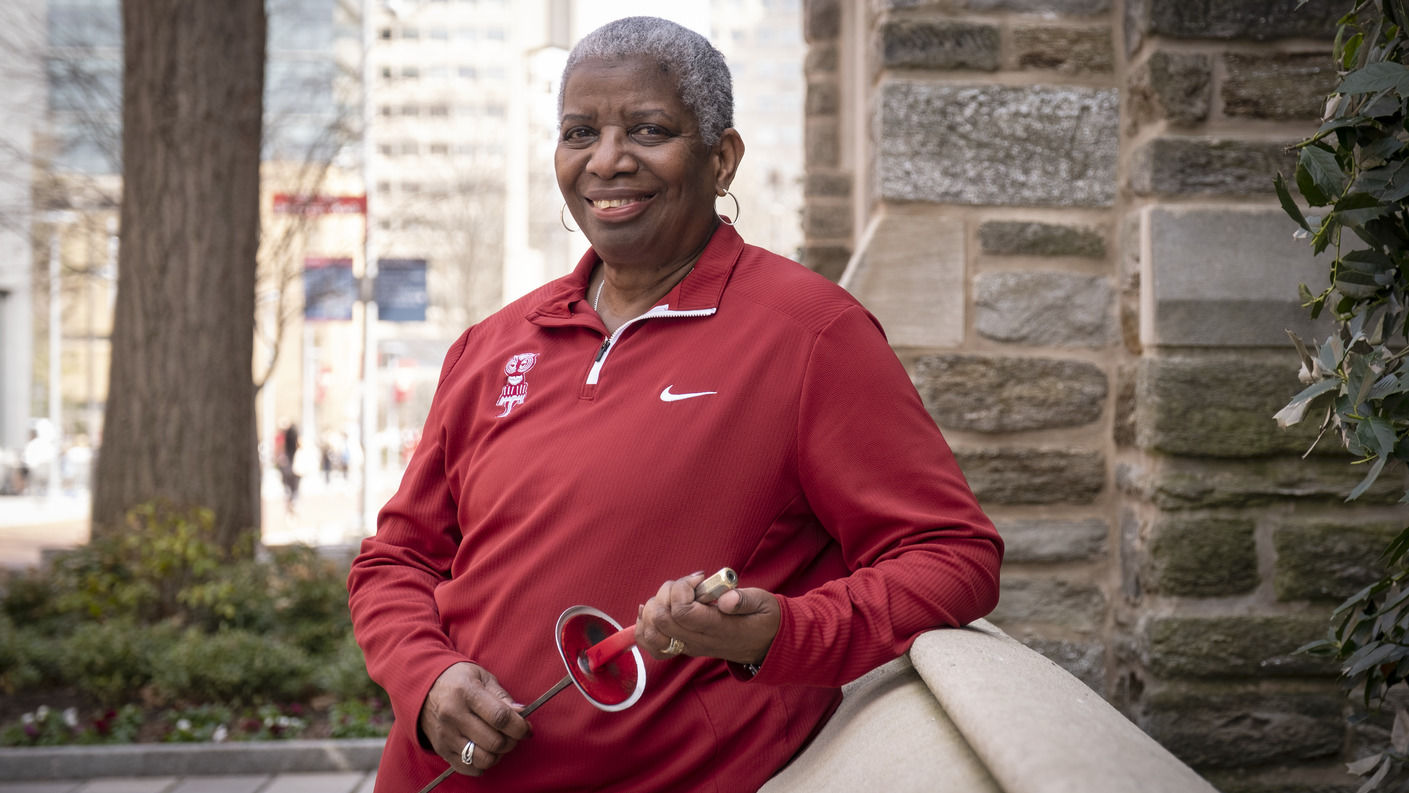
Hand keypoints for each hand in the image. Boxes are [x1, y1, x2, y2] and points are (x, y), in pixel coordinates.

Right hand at [419, 662, 530, 776]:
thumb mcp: (482, 677)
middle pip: (494, 742)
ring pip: (483, 759)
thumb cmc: (459, 680)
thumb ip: (502, 696)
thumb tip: (522, 713)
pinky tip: (484, 750)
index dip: (519, 727)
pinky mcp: (441, 749)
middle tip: (513, 735)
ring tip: (499, 742)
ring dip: (498, 755)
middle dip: (512, 742)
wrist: (424, 688)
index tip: (527, 729)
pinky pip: (468, 768)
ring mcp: (446, 735)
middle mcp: (453, 715)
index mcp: (466, 692)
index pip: (500, 717)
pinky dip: (482, 764)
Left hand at [636, 572, 779, 666]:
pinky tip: (654, 608)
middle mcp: (699, 641)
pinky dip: (645, 625)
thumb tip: (725, 599)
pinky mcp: (683, 646)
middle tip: (685, 585)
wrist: (767, 644)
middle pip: (662, 621)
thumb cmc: (764, 618)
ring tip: (673, 595)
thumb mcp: (763, 602)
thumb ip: (744, 600)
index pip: (682, 612)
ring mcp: (688, 646)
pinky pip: (652, 643)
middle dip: (666, 594)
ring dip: (654, 608)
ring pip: (652, 633)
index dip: (681, 589)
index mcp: (718, 628)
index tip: (698, 579)